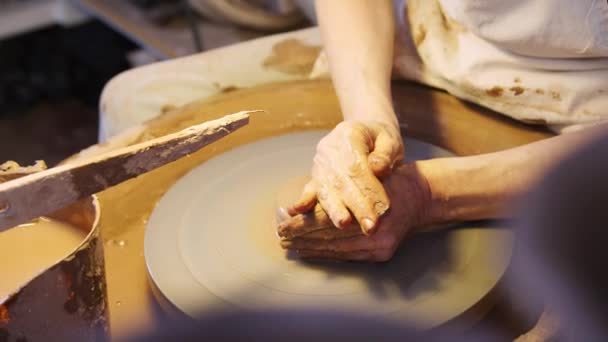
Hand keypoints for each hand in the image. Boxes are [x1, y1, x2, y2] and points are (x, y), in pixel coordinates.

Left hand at [281, 164, 430, 261]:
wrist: (422, 195)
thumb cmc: (391, 179)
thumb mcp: (360, 176)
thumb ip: (331, 191)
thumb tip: (298, 206)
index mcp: (369, 216)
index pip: (326, 222)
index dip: (302, 224)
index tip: (282, 225)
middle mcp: (374, 238)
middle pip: (328, 239)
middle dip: (301, 239)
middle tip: (280, 238)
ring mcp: (378, 249)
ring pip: (336, 250)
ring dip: (311, 248)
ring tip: (290, 246)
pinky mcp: (380, 255)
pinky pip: (347, 256)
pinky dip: (327, 253)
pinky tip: (312, 252)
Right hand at [289, 120, 403, 233]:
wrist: (365, 132)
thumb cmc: (380, 139)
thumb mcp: (389, 139)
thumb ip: (385, 153)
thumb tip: (377, 168)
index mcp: (348, 135)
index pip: (357, 166)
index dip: (368, 189)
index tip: (383, 209)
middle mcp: (329, 148)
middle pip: (341, 180)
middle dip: (356, 205)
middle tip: (370, 226)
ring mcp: (319, 162)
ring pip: (325, 187)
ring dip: (334, 209)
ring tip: (343, 224)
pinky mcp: (315, 175)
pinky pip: (309, 189)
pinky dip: (304, 200)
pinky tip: (296, 210)